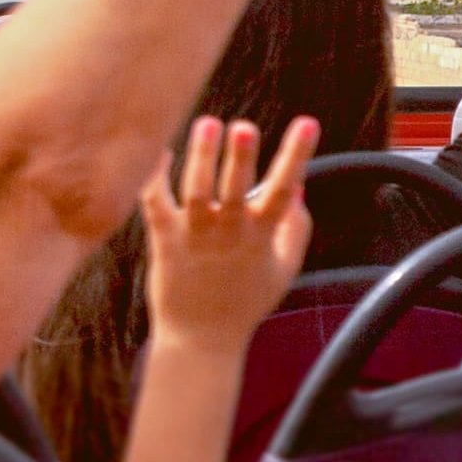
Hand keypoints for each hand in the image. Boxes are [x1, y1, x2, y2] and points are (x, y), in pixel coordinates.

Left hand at [141, 113, 321, 347]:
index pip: (284, 190)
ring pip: (196, 191)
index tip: (308, 123)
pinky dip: (154, 177)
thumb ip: (296, 229)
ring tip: (207, 124)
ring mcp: (195, 237)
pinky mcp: (165, 242)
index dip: (296, 155)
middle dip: (240, 157)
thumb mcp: (285, 269)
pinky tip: (160, 150)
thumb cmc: (246, 302)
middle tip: (243, 127)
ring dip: (201, 158)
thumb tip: (300, 188)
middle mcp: (229, 234)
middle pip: (235, 189)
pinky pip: (156, 204)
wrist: (201, 339)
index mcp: (261, 237)